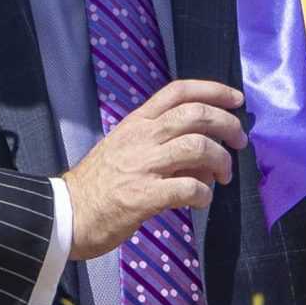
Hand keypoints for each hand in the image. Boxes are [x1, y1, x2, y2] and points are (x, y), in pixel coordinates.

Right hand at [64, 78, 247, 259]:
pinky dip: (205, 194)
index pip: (178, 91)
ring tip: (223, 177)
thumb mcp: (124, 148)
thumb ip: (162, 143)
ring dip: (221, 161)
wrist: (65, 214)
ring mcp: (142, 166)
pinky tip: (201, 201)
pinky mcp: (143, 196)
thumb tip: (206, 153)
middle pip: (196, 115)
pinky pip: (189, 187)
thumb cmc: (98, 184)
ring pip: (198, 147)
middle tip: (240, 142)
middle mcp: (141, 137)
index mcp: (136, 123)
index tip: (236, 99)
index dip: (213, 90)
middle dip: (228, 125)